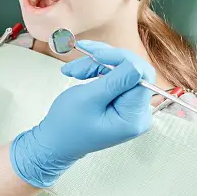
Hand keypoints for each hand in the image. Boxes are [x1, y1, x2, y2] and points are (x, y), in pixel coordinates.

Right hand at [10, 40, 155, 186]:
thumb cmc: (67, 125)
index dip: (120, 59)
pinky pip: (115, 76)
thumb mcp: (89, 99)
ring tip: (72, 71)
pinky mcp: (122, 101)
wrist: (56, 141)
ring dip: (96, 64)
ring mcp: (131, 106)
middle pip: (132, 71)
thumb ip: (115, 81)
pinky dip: (97, 70)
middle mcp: (139, 112)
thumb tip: (136, 65)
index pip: (140, 75)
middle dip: (104, 61)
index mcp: (134, 116)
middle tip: (78, 63)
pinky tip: (79, 73)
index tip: (95, 54)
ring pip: (121, 69)